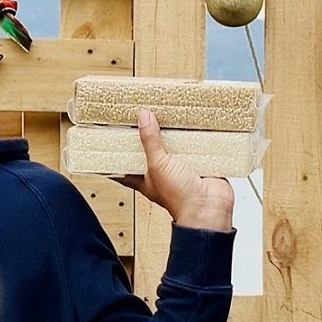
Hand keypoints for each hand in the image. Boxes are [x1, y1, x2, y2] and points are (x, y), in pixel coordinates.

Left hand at [123, 109, 236, 231]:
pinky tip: (190, 125)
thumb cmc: (180, 199)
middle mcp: (163, 174)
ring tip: (166, 114)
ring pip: (173, 148)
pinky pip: (194, 147)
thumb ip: (149, 141)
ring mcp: (181, 168)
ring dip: (173, 136)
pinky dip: (193, 137)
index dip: (118, 157)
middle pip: (151, 152)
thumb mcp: (157, 165)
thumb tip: (143, 118)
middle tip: (142, 118)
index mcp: (146, 179)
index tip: (111, 141)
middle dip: (148, 138)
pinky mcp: (198, 163)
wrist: (209, 206)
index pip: (127, 168)